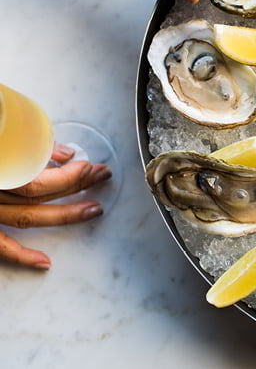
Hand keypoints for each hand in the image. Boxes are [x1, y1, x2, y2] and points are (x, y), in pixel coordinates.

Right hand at [0, 143, 110, 269]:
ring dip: (63, 215)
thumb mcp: (1, 135)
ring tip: (93, 209)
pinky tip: (45, 263)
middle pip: (38, 194)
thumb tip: (65, 154)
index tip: (92, 166)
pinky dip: (21, 255)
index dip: (70, 174)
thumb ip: (29, 144)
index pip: (39, 178)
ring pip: (25, 218)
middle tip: (102, 177)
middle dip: (76, 185)